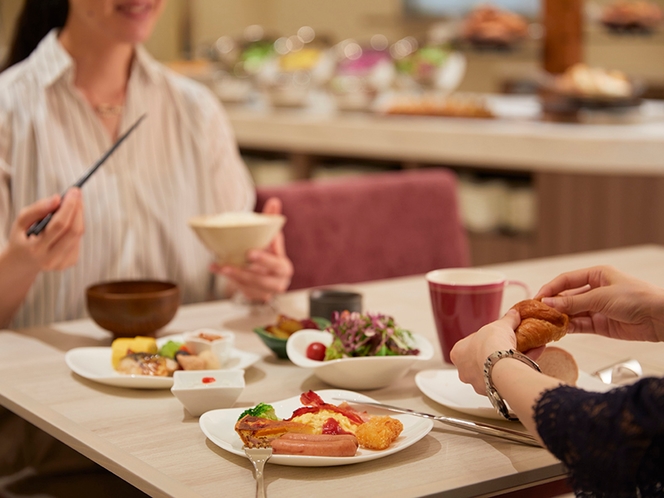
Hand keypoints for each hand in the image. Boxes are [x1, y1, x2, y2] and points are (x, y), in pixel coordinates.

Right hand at [7, 188, 84, 271]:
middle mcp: (50, 259)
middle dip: (77, 209)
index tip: (73, 191)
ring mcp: (61, 263)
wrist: (22, 262)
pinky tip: (69, 222)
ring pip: (78, 235)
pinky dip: (75, 227)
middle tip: (76, 194)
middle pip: (73, 231)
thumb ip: (37, 209)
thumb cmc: (22, 238)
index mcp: (35, 249)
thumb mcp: (21, 222)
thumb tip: (58, 198)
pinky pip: (78, 240)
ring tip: (72, 204)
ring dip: (78, 216)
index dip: (69, 207)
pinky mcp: (70, 263)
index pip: (59, 225)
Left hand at [214, 197, 293, 301]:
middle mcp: (278, 283)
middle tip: (229, 265)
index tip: (250, 253)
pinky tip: (217, 269)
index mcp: (284, 267)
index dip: (265, 260)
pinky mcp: (254, 296)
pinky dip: (229, 280)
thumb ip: (272, 220)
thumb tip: (274, 201)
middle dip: (246, 273)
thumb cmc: (268, 252)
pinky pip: (241, 291)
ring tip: (221, 267)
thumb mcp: (271, 237)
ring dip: (234, 277)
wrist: (263, 271)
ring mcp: (266, 292)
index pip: (277, 265)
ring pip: (250, 288)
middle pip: (263, 281)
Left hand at [450, 310, 521, 394]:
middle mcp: (464, 370)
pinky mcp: (494, 391)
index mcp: (458, 353)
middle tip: (510, 343)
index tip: (496, 334)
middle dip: (495, 352)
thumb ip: (507, 320)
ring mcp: (478, 383)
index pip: (470, 343)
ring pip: (494, 370)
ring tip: (526, 349)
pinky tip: (533, 355)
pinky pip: (507, 377)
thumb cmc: (491, 344)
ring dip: (508, 361)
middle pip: (481, 359)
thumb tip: (514, 313)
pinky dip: (519, 367)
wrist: (501, 365)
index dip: (485, 338)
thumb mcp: (500, 325)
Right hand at [535, 265, 663, 341]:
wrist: (661, 318)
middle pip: (567, 297)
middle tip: (538, 314)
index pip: (565, 280)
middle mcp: (595, 290)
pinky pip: (580, 325)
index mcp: (596, 275)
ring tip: (546, 324)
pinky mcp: (601, 325)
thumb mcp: (600, 297)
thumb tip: (548, 303)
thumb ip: (572, 302)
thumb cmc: (637, 298)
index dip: (550, 289)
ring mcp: (597, 308)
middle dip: (553, 305)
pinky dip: (569, 328)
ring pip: (572, 313)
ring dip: (560, 318)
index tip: (537, 299)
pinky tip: (559, 330)